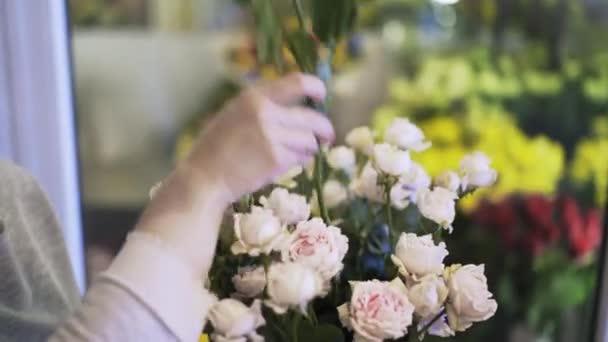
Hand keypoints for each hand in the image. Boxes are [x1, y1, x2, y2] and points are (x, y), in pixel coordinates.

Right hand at [136, 73, 333, 275]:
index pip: (298, 82)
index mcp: (253, 96)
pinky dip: (301, 161)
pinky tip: (289, 163)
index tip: (322, 96)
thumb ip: (263, 108)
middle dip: (324, 128)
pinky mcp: (276, 159)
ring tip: (299, 152)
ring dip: (310, 147)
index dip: (316, 88)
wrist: (203, 178)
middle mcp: (265, 112)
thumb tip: (298, 108)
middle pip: (312, 117)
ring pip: (310, 140)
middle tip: (328, 135)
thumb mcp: (235, 115)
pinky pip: (302, 157)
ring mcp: (272, 136)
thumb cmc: (217, 149)